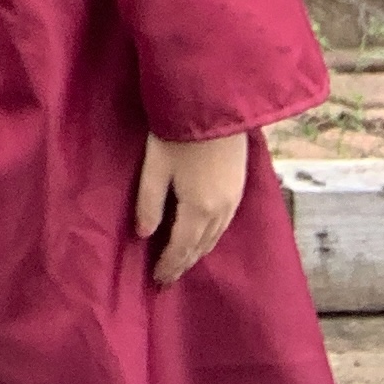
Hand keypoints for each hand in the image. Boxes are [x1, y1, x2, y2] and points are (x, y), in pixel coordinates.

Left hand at [134, 129, 249, 284]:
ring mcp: (234, 198)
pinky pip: (224, 223)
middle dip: (183, 263)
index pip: (182, 248)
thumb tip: (144, 235)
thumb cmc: (178, 132)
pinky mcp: (239, 185)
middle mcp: (221, 210)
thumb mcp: (155, 167)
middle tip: (168, 277)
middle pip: (200, 246)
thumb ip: (149, 202)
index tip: (157, 281)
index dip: (169, 265)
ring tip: (183, 261)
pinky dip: (211, 236)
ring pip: (215, 236)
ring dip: (198, 251)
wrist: (216, 103)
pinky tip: (203, 234)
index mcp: (199, 209)